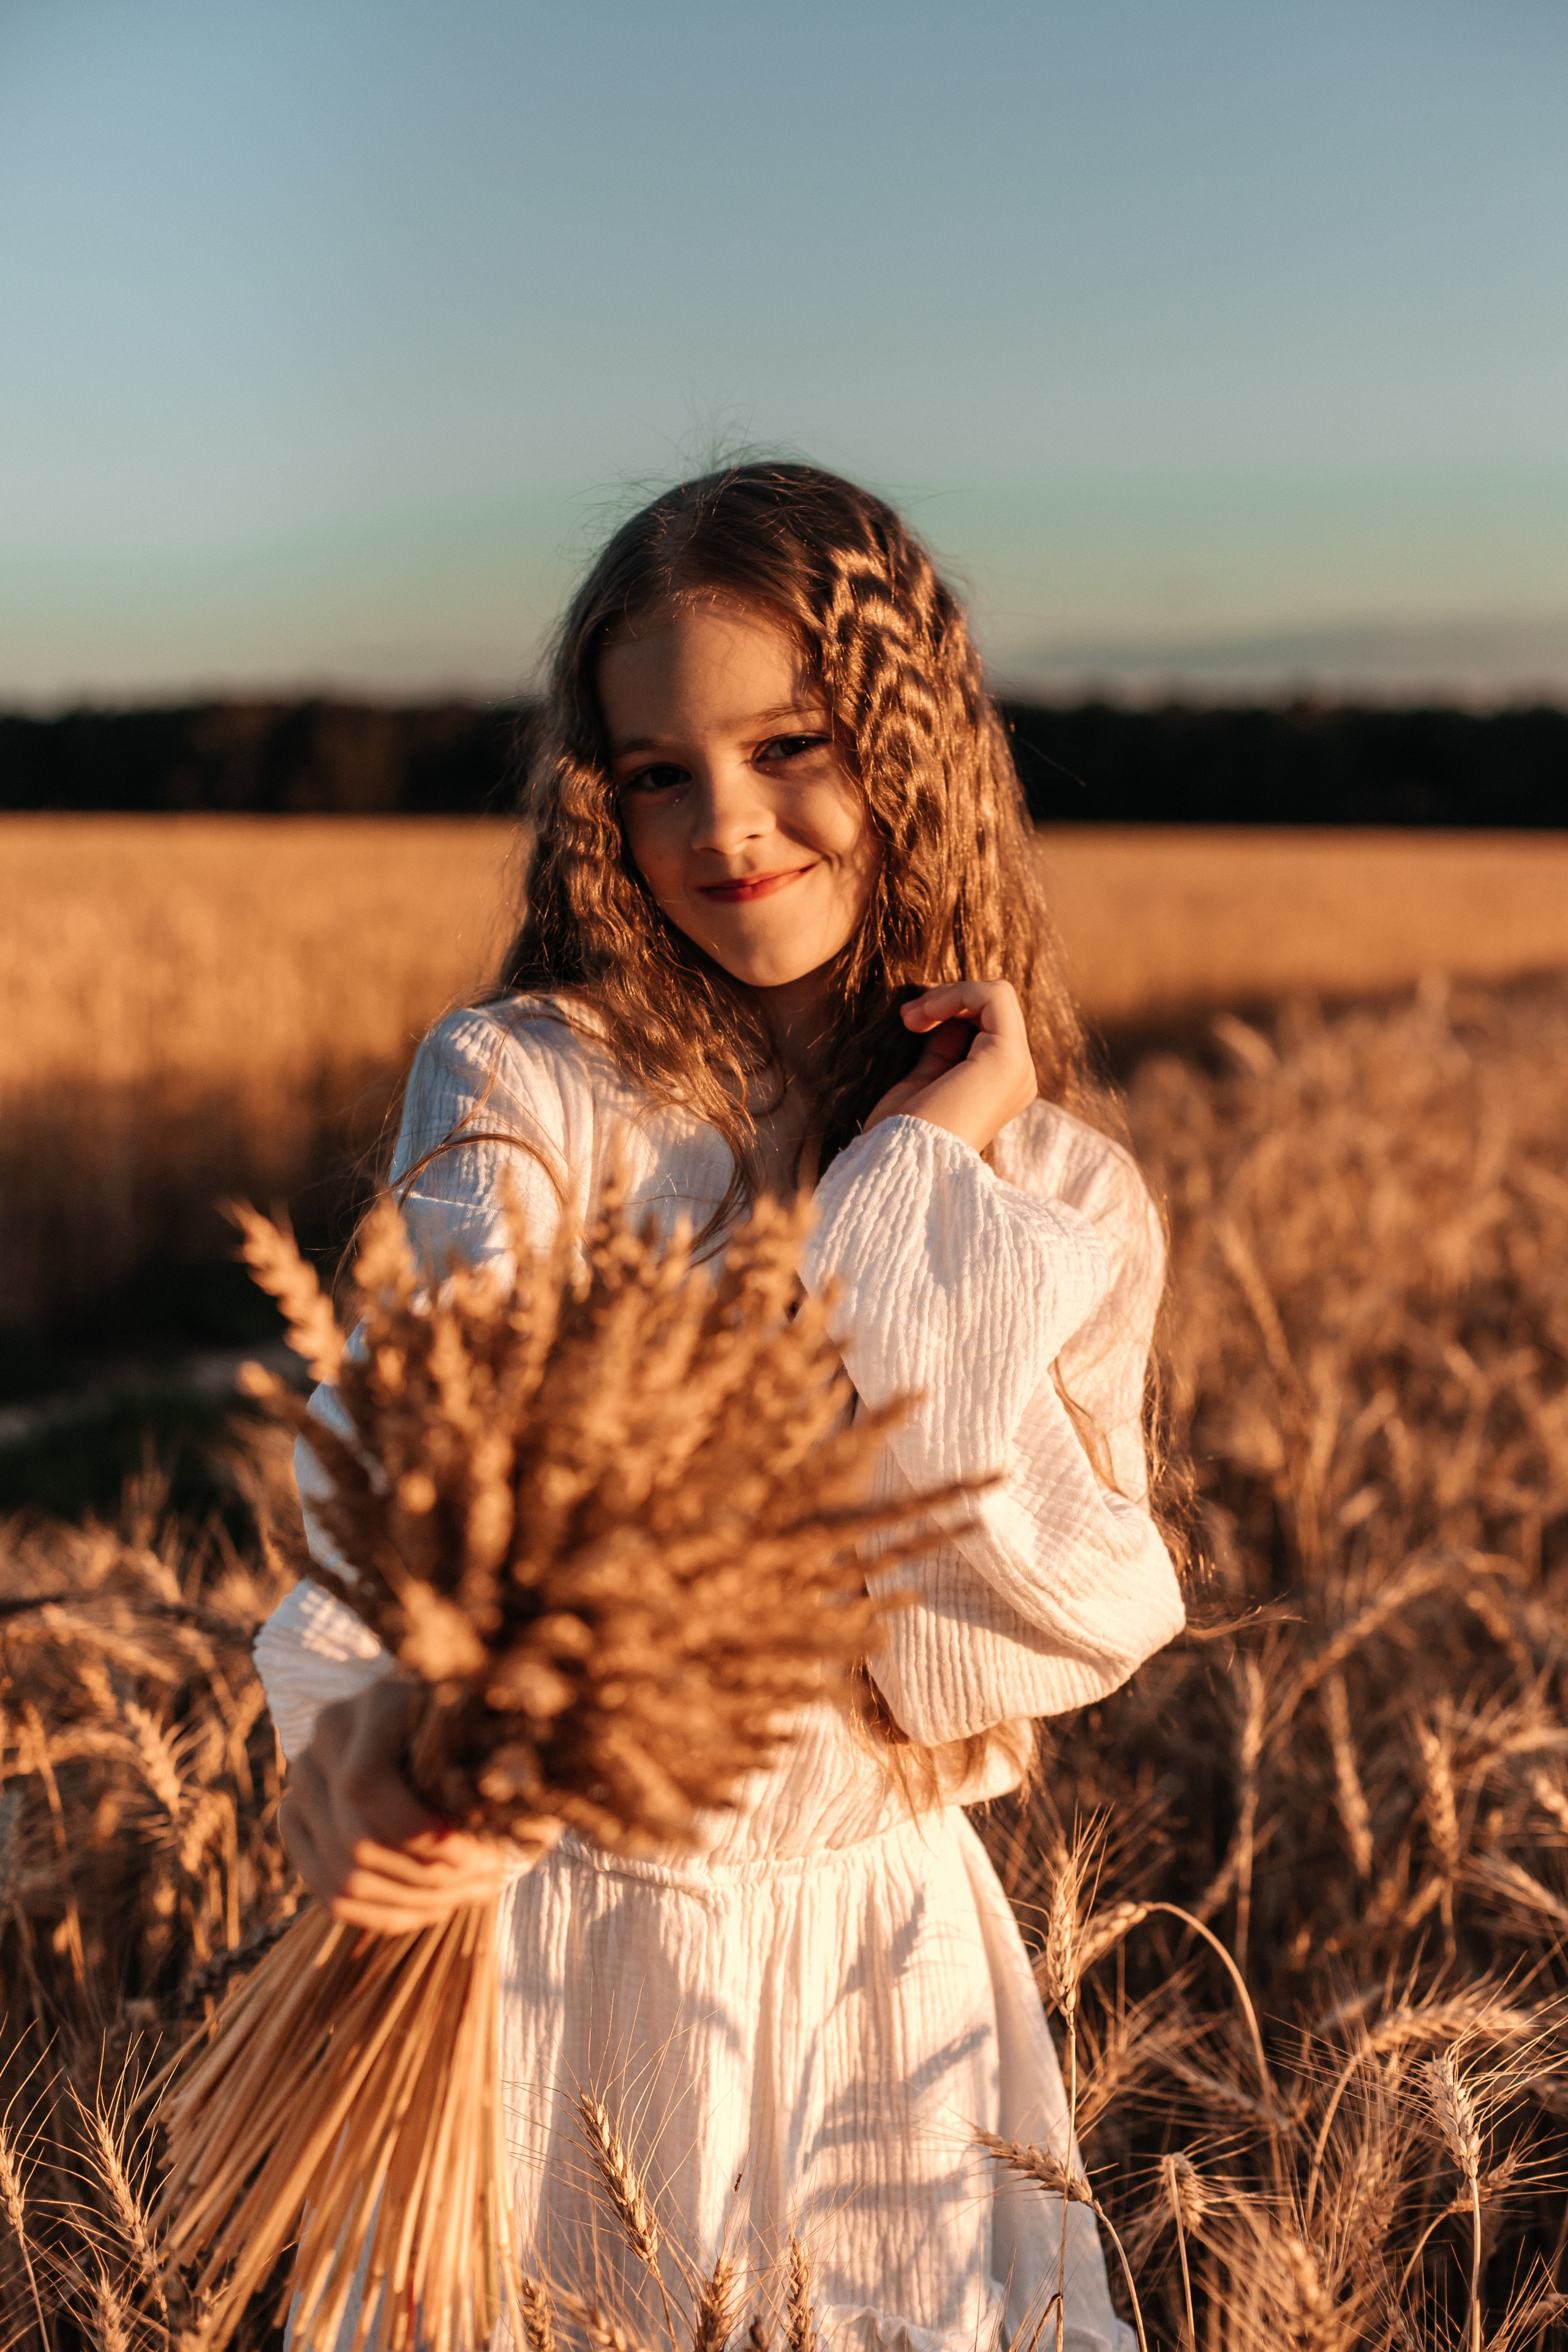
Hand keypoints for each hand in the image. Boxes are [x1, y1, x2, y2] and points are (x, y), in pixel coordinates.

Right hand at [279, 1678, 561, 1932]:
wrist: (424, 1716)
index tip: (478, 1853)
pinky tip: (436, 1905)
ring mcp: (301, 1787)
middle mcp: (324, 1743)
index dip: (417, 1833)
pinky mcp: (296, 1825)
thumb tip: (509, 1821)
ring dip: (416, 1902)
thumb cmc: (472, 1718)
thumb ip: (496, 1758)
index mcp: (372, 1705)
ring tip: (472, 1892)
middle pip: (356, 1842)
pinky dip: (387, 1913)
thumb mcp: (489, 1723)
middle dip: (431, 1876)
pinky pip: (329, 1895)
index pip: (365, 1786)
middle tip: (491, 1876)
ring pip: (343, 1879)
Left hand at [863, 980, 1037, 1155]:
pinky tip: (926, 1013)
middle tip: (906, 1017)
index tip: (908, 1021)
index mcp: (999, 1086)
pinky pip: (994, 996)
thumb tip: (941, 1012)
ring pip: (996, 997)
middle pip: (992, 1008)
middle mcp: (1017, 1078)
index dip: (948, 1010)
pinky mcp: (1008, 1058)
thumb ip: (940, 1048)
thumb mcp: (922, 1081)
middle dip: (946, 999)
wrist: (904, 1167)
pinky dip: (957, 992)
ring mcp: (1018, 1068)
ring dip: (948, 995)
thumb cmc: (901, 1135)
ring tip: (911, 1017)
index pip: (984, 1025)